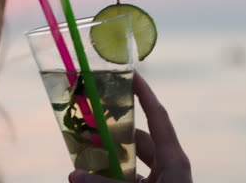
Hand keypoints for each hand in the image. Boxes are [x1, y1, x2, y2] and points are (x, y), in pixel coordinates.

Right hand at [69, 72, 192, 182]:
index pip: (157, 115)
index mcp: (173, 158)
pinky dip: (114, 172)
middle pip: (139, 136)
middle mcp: (168, 164)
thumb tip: (73, 174)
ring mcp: (162, 178)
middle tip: (90, 122)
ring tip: (86, 150)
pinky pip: (132, 175)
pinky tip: (94, 173)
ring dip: (112, 155)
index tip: (131, 73)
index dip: (145, 93)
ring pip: (133, 158)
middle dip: (114, 130)